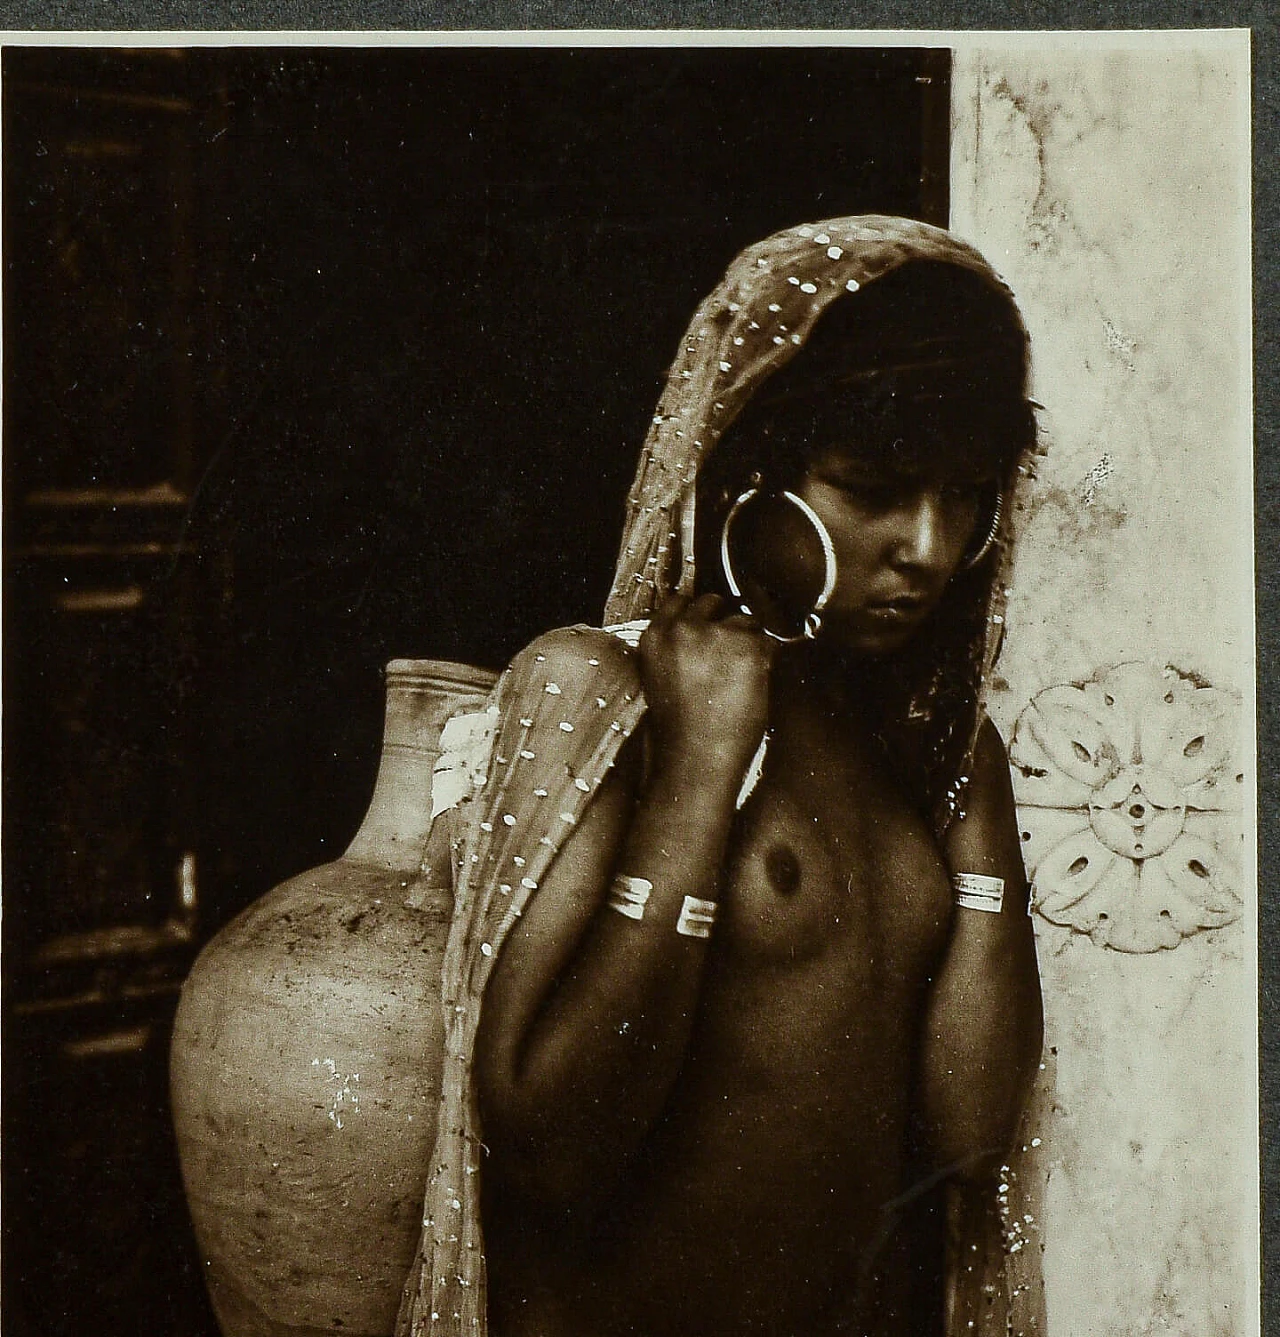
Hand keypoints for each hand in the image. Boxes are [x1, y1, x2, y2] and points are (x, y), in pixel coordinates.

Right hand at [639, 593, 775, 777]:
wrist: (695, 759)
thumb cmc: (678, 730)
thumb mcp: (660, 677)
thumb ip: (675, 648)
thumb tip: (702, 634)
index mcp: (655, 636)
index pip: (680, 601)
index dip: (698, 614)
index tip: (708, 625)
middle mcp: (684, 628)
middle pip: (713, 602)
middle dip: (723, 623)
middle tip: (729, 654)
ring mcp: (717, 635)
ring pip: (744, 621)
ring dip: (747, 642)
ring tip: (740, 678)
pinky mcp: (748, 648)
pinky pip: (767, 641)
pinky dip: (766, 659)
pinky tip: (754, 685)